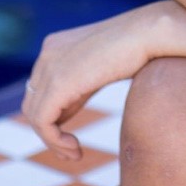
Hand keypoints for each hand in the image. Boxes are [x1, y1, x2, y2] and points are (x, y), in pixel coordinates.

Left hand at [22, 3, 169, 157]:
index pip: (39, 89)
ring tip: (75, 153)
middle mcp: (48, 51)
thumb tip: (65, 115)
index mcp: (56, 44)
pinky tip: (76, 150)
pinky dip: (55, 142)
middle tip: (72, 151)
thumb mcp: (100, 69)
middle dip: (50, 131)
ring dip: (53, 141)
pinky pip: (43, 123)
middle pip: (33, 102)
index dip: (53, 117)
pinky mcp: (58, 83)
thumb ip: (79, 87)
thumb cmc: (139, 48)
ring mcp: (50, 65)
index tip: (73, 138)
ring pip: (35, 116)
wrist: (152, 32)